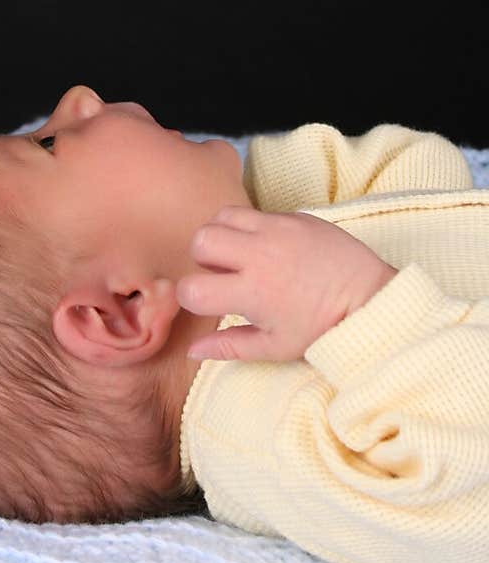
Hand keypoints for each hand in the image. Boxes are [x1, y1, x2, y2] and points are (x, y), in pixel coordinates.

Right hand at [176, 205, 396, 362]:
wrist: (370, 298)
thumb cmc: (323, 327)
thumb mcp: (276, 346)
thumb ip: (230, 346)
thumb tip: (192, 351)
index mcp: (253, 293)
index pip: (192, 288)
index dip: (194, 297)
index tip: (211, 301)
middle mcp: (259, 255)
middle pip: (201, 240)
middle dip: (203, 258)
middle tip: (224, 273)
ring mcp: (276, 229)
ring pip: (222, 216)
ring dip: (222, 234)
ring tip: (240, 254)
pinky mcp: (293, 216)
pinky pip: (254, 211)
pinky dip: (251, 227)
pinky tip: (268, 247)